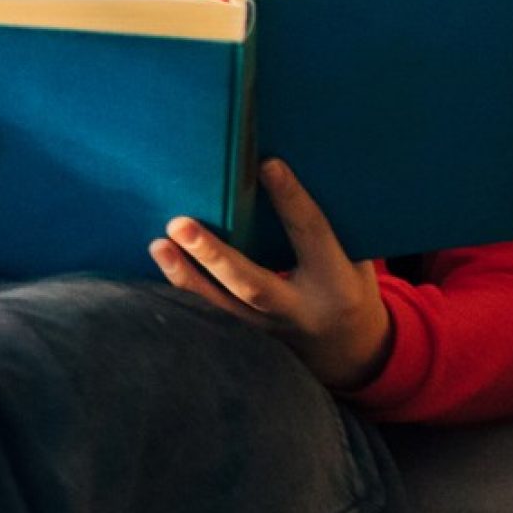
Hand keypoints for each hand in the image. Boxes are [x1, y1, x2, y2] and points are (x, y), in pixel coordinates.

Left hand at [151, 158, 390, 393]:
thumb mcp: (354, 258)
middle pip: (253, 285)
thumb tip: (281, 174)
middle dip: (215, 255)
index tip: (267, 165)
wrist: (347, 348)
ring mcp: (270, 329)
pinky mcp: (248, 338)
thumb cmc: (346, 284)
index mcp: (337, 283)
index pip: (312, 234)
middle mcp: (300, 311)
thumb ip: (329, 226)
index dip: (291, 200)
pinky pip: (212, 317)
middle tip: (180, 224)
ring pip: (223, 308)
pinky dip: (185, 291)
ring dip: (186, 277)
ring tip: (158, 245)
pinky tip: (162, 264)